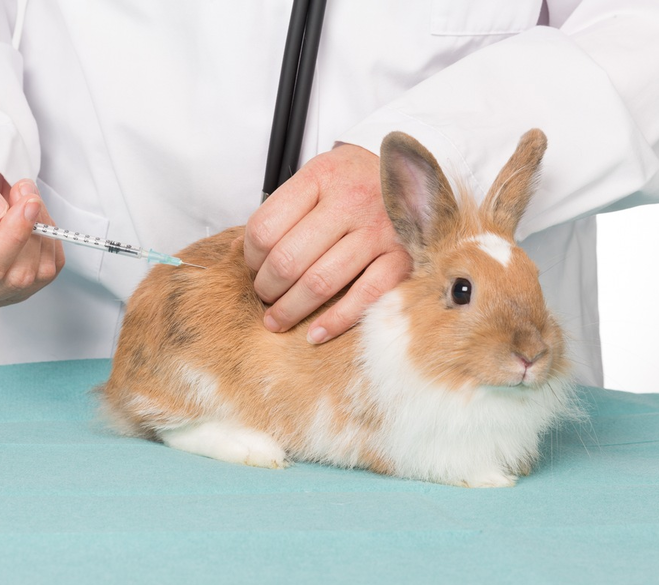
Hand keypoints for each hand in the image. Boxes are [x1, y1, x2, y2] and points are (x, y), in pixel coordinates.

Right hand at [0, 148, 63, 309]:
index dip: (13, 236)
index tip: (29, 204)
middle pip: (16, 276)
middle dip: (30, 230)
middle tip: (26, 193)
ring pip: (39, 273)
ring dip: (43, 231)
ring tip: (25, 200)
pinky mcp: (20, 289)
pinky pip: (51, 269)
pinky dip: (50, 240)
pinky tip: (32, 219)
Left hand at [244, 143, 411, 343]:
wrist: (421, 178)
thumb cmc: (360, 183)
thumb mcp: (321, 177)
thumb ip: (285, 210)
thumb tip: (237, 253)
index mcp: (321, 176)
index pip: (264, 227)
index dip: (250, 258)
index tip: (254, 269)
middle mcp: (350, 200)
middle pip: (287, 259)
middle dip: (267, 288)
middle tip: (265, 298)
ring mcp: (378, 230)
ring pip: (319, 282)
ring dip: (291, 309)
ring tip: (278, 320)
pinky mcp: (402, 257)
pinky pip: (364, 298)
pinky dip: (335, 321)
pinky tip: (315, 334)